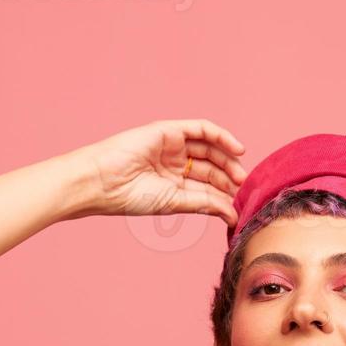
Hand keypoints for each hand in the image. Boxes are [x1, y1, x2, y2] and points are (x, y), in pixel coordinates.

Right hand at [65, 119, 248, 226]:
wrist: (103, 182)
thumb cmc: (130, 196)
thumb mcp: (174, 202)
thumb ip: (204, 204)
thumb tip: (233, 216)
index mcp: (172, 183)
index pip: (205, 186)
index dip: (224, 194)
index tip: (240, 206)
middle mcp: (173, 163)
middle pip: (210, 167)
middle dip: (228, 177)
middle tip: (242, 188)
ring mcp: (171, 145)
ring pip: (209, 148)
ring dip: (228, 159)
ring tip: (240, 174)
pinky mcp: (169, 130)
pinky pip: (200, 129)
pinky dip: (221, 136)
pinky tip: (237, 149)